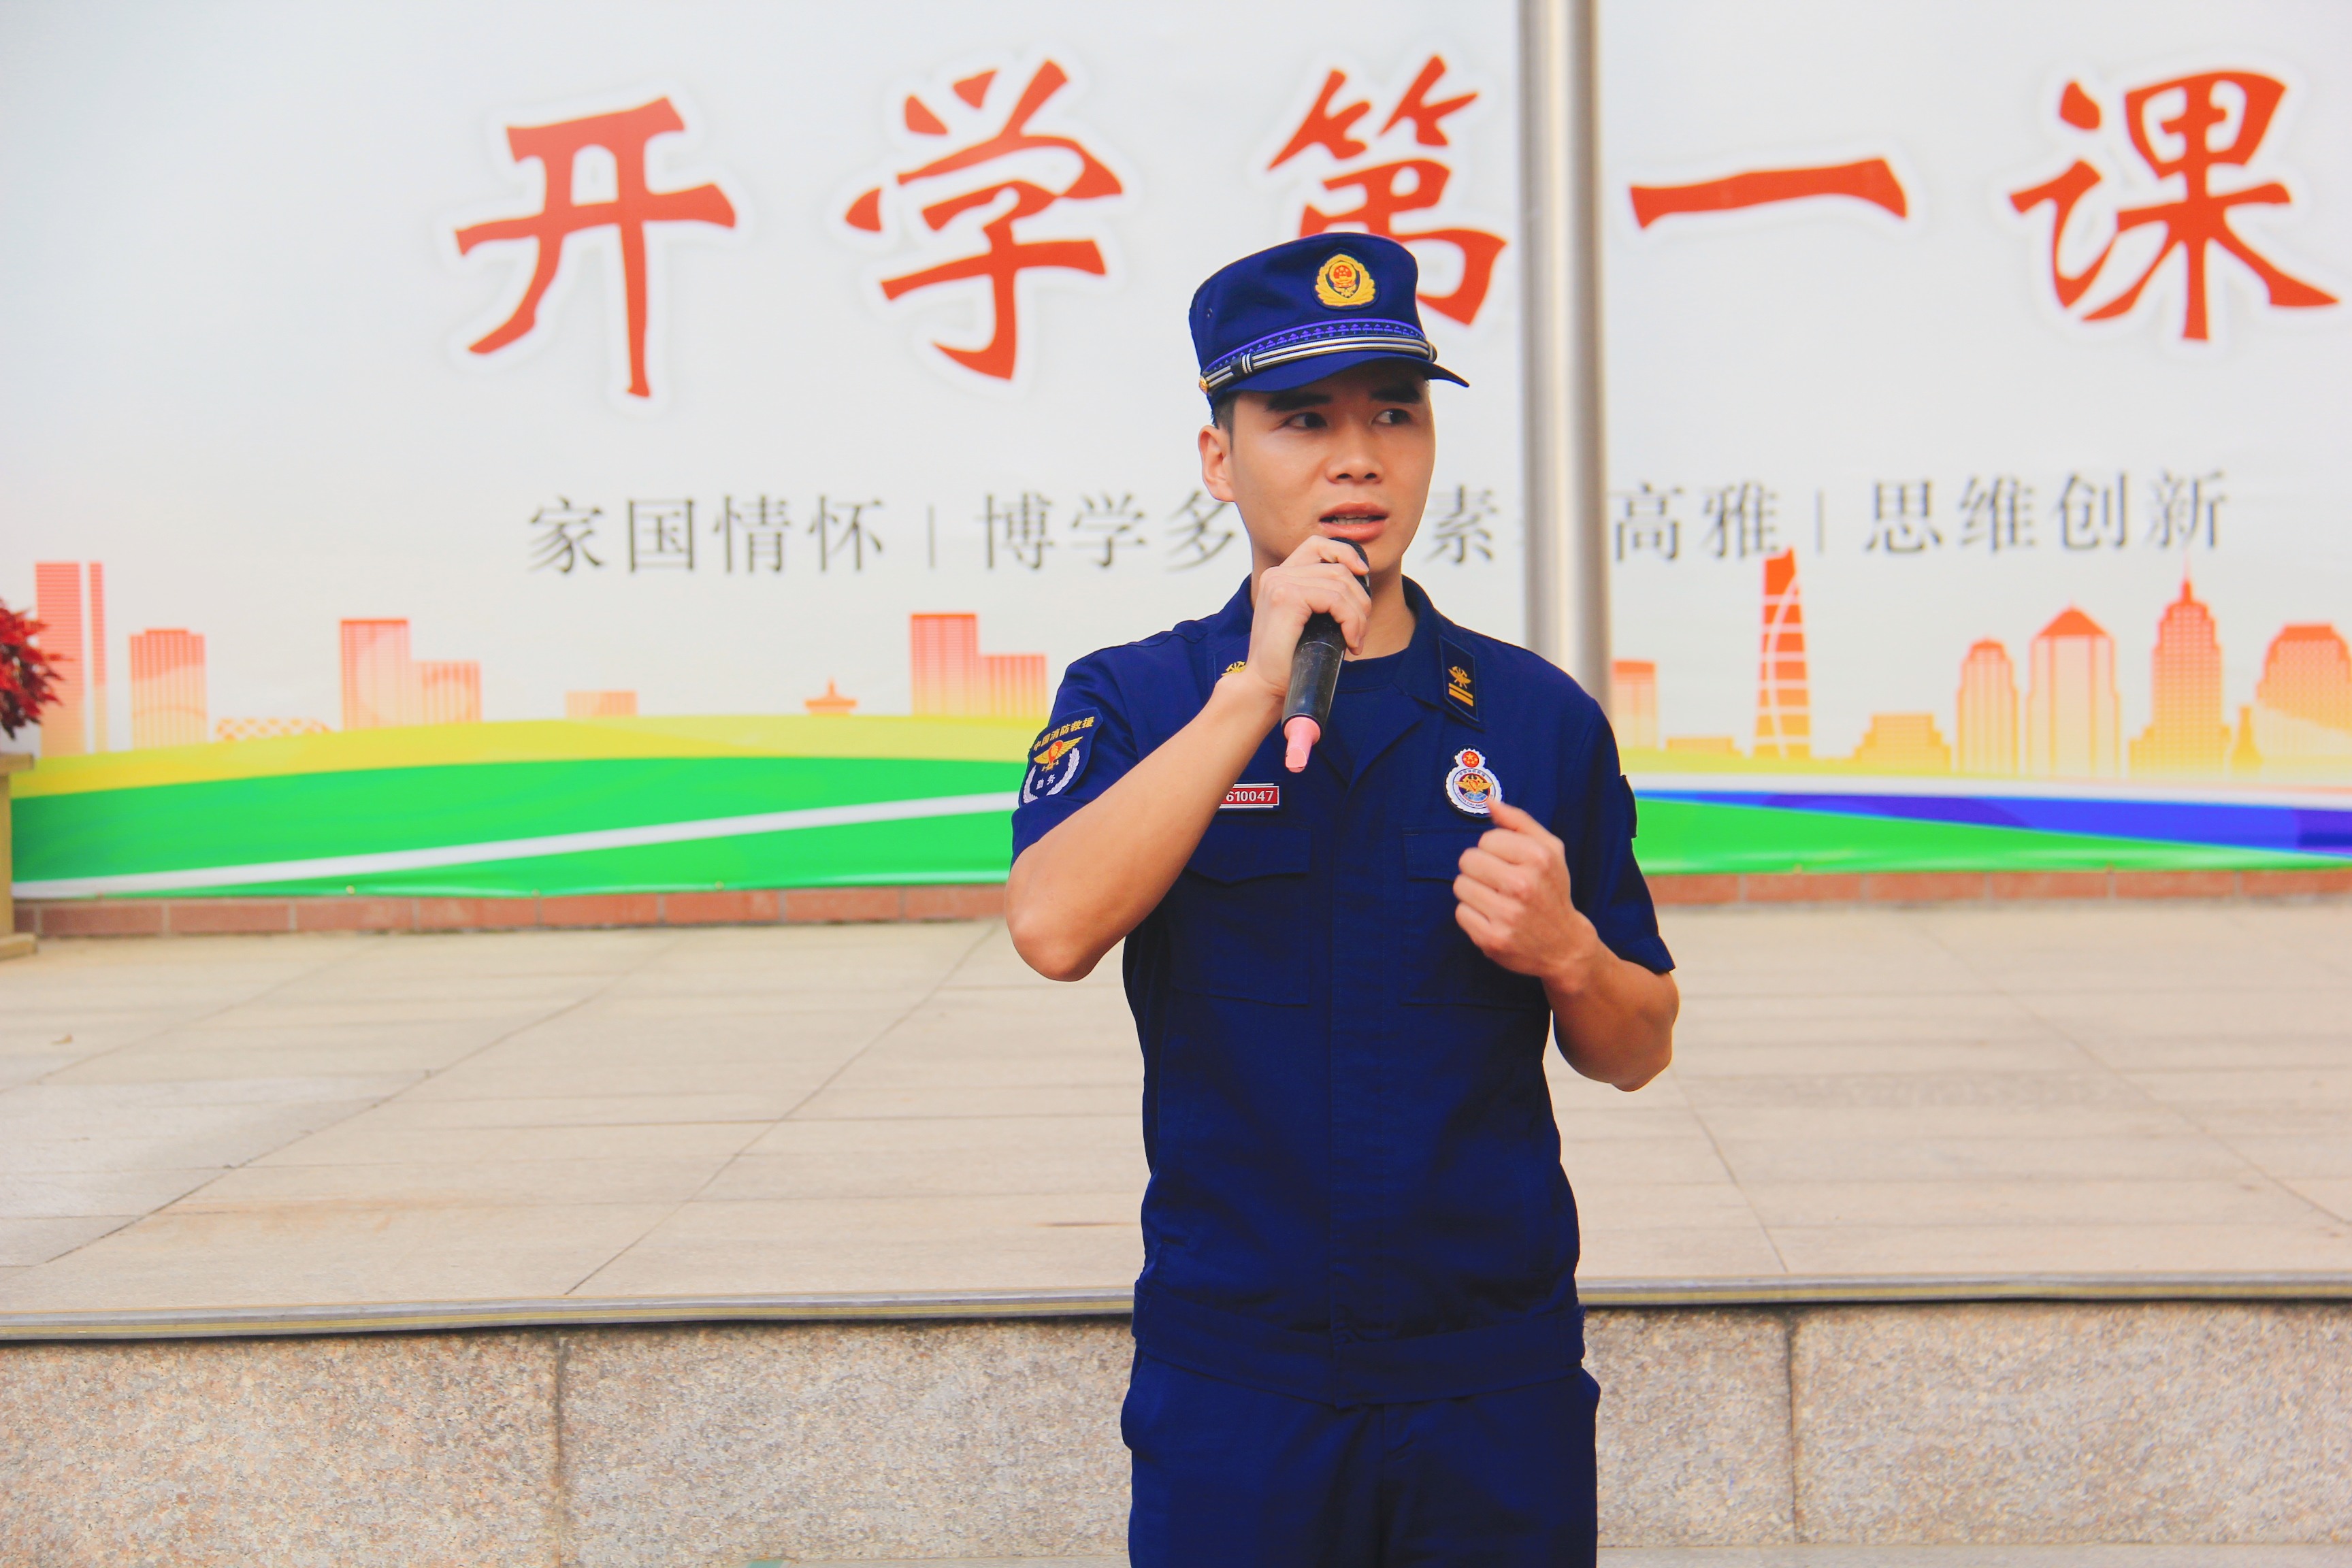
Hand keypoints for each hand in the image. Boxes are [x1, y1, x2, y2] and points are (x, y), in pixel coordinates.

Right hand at [1241, 536, 1370, 701]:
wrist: (1265, 687)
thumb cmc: (1288, 660)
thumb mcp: (1307, 621)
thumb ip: (1322, 598)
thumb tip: (1361, 582)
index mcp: (1279, 576)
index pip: (1317, 545)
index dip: (1344, 552)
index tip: (1363, 573)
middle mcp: (1276, 574)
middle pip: (1337, 568)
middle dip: (1360, 600)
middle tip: (1359, 631)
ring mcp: (1279, 583)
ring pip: (1340, 584)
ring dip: (1358, 615)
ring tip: (1355, 640)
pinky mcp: (1286, 597)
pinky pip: (1335, 600)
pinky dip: (1351, 621)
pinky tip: (1350, 642)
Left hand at [1453, 799, 1605, 994]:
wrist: (1565, 946)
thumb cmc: (1553, 891)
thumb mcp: (1550, 850)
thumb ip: (1519, 821)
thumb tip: (1488, 801)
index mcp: (1538, 858)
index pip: (1486, 839)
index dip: (1495, 850)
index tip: (1509, 863)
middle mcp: (1522, 885)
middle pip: (1468, 860)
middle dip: (1480, 869)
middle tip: (1498, 882)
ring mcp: (1507, 915)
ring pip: (1460, 885)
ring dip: (1473, 891)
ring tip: (1495, 899)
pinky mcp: (1492, 939)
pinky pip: (1461, 913)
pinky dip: (1473, 914)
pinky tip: (1492, 917)